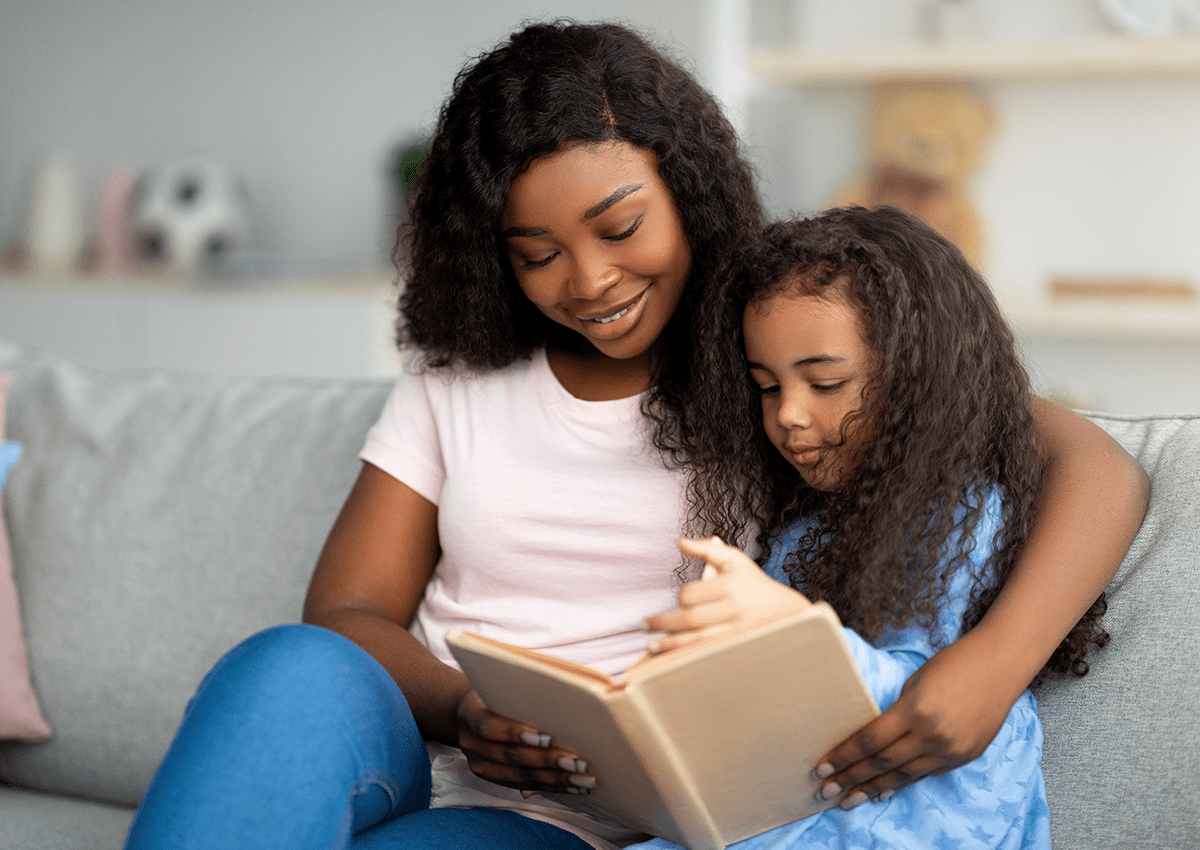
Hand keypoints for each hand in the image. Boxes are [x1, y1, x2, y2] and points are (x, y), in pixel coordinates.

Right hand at [456, 690, 594, 796]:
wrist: (469, 712)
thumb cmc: (495, 693)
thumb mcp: (500, 688)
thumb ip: (520, 697)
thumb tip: (559, 704)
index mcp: (470, 716)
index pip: (490, 727)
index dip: (516, 733)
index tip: (548, 738)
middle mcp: (471, 744)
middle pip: (510, 756)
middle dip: (547, 761)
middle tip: (578, 763)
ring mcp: (480, 765)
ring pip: (520, 776)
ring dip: (555, 779)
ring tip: (583, 779)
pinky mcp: (492, 779)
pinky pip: (524, 785)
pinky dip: (551, 787)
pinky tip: (572, 786)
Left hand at [643, 536, 810, 654]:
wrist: (788, 615)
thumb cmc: (755, 585)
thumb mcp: (736, 561)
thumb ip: (707, 550)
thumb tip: (680, 542)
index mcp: (731, 586)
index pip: (691, 595)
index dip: (680, 598)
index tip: (681, 599)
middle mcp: (733, 611)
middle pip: (689, 620)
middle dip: (663, 624)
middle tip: (644, 625)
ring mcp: (735, 635)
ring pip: (695, 642)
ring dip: (669, 645)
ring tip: (650, 647)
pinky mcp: (736, 651)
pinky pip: (704, 656)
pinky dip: (685, 658)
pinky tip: (670, 660)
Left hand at [811, 631, 1017, 807]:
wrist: (1001, 665)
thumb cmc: (953, 664)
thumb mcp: (915, 683)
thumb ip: (897, 713)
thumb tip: (875, 736)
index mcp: (916, 711)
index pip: (871, 740)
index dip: (844, 756)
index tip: (821, 766)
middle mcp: (933, 736)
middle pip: (883, 763)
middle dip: (851, 778)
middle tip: (825, 791)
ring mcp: (951, 750)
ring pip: (903, 776)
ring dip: (872, 789)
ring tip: (847, 800)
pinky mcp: (963, 757)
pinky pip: (925, 774)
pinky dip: (901, 784)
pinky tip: (881, 793)